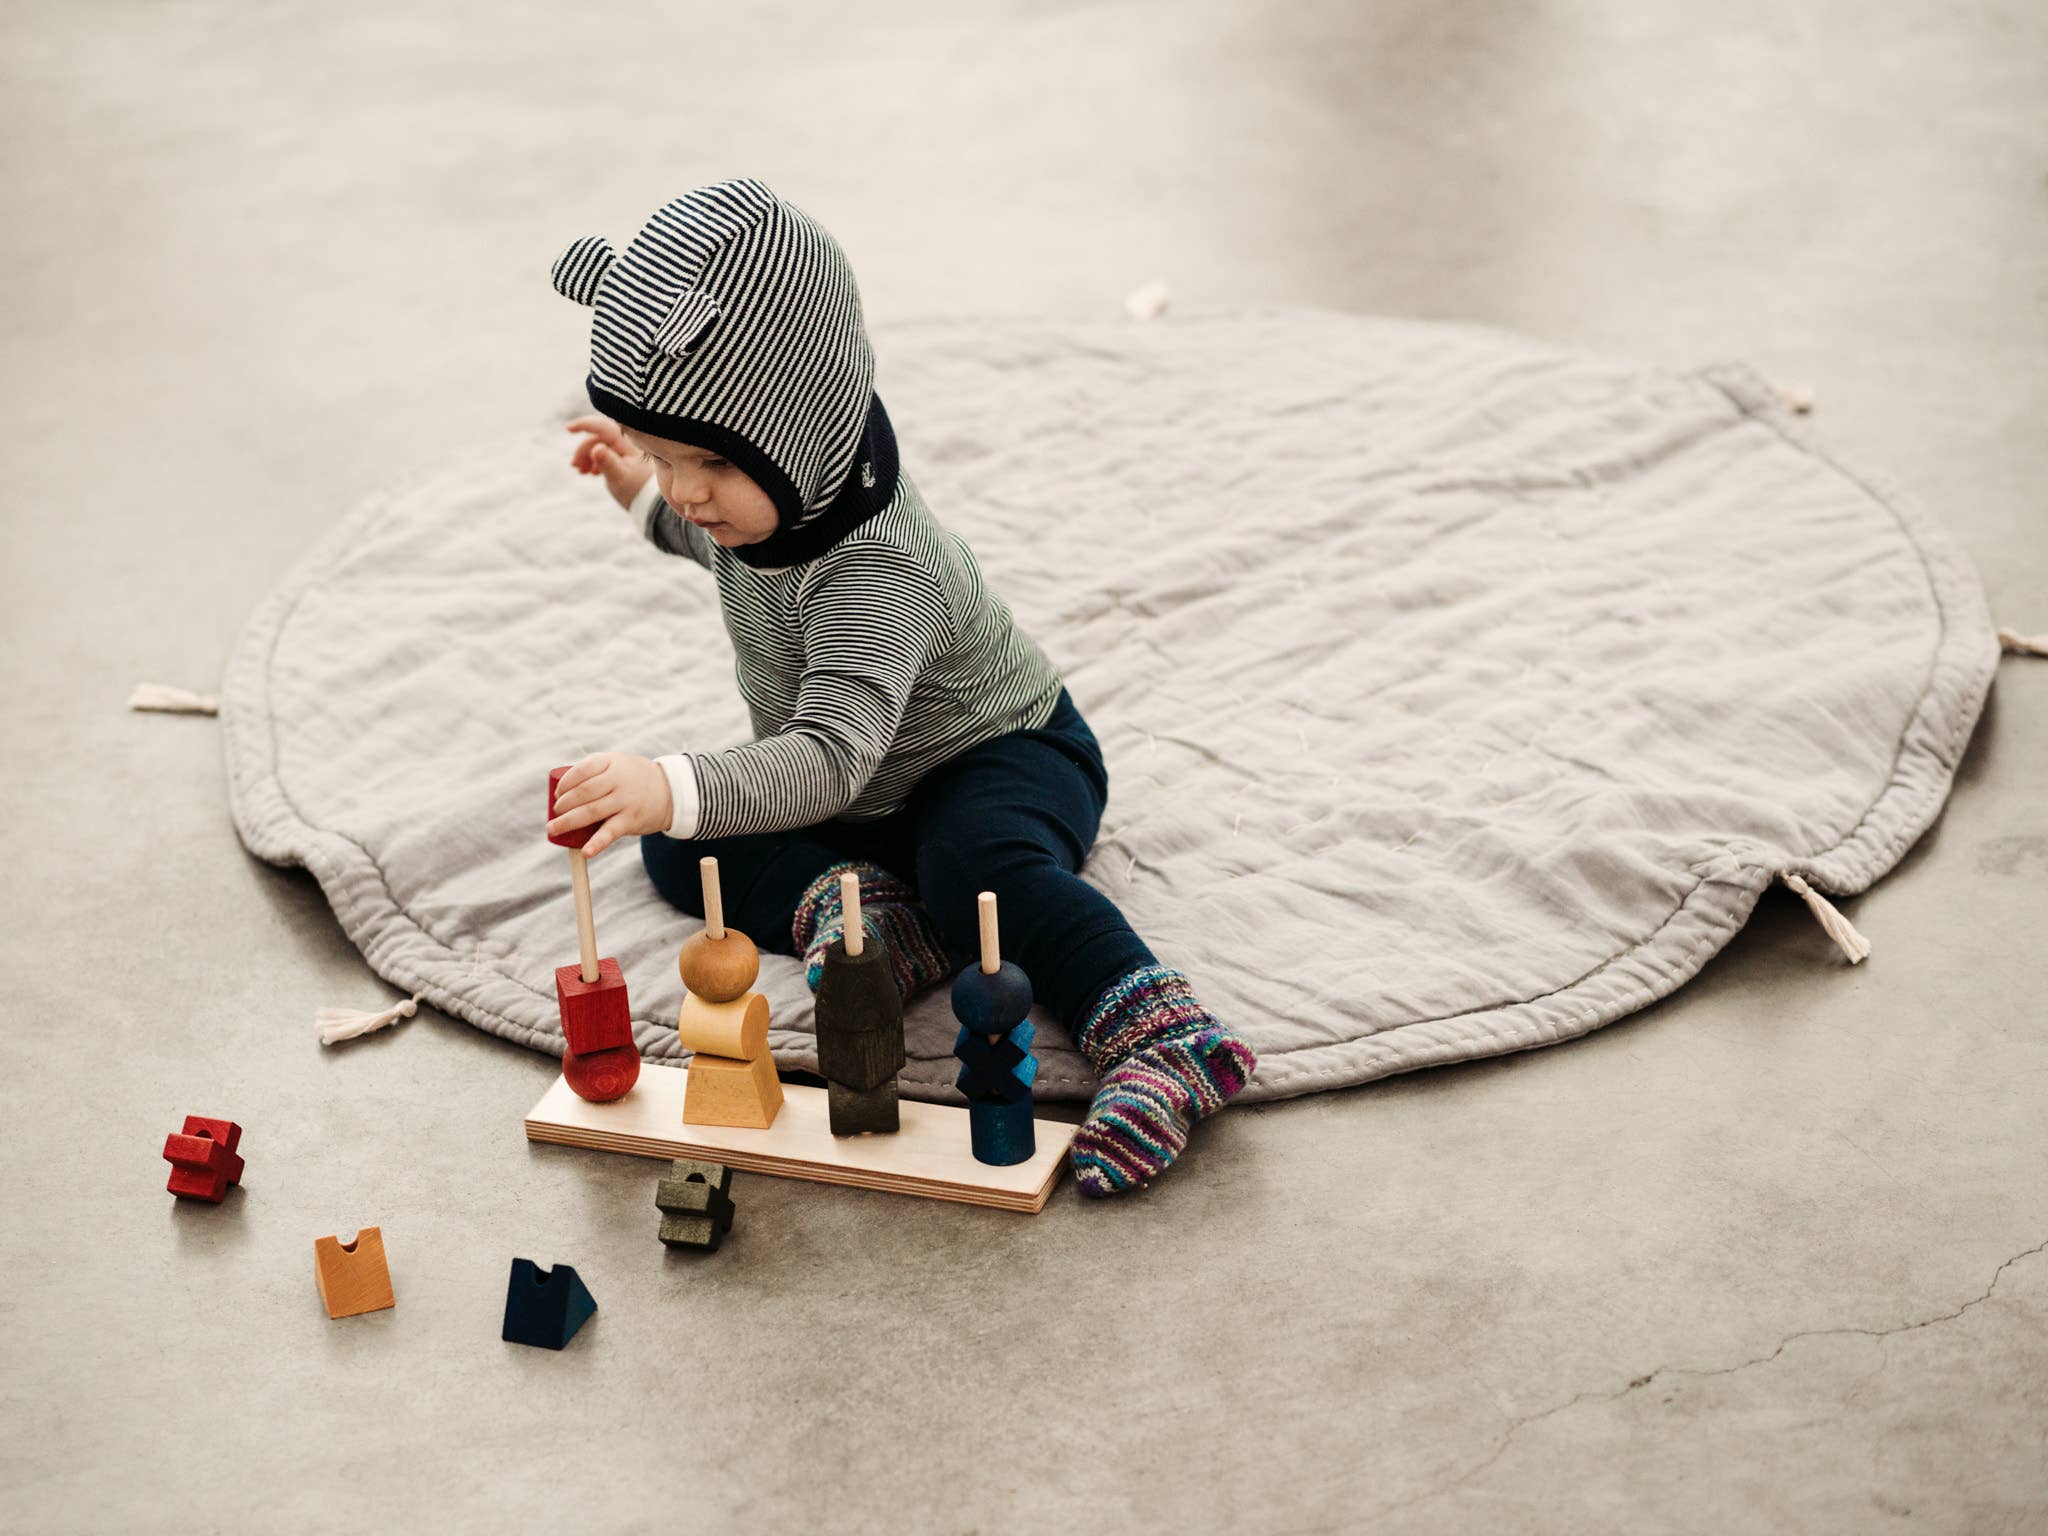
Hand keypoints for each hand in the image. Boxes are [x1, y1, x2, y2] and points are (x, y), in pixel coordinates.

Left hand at [547, 753, 673, 857]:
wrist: (670, 791)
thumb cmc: (633, 778)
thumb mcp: (616, 764)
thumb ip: (592, 771)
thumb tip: (559, 791)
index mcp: (611, 762)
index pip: (581, 771)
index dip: (564, 784)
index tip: (557, 794)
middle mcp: (618, 780)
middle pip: (583, 793)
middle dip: (563, 805)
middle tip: (555, 813)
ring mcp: (625, 801)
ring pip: (591, 812)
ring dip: (567, 822)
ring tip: (553, 829)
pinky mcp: (631, 820)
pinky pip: (610, 833)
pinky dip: (596, 844)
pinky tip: (585, 852)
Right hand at [567, 415, 652, 510]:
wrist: (650, 502)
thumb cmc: (636, 490)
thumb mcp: (619, 478)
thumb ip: (608, 463)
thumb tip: (596, 448)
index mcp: (628, 443)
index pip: (604, 426)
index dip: (584, 424)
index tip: (568, 428)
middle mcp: (627, 441)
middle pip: (598, 437)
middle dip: (583, 449)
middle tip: (575, 466)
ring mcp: (625, 448)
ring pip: (599, 444)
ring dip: (586, 456)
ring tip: (581, 472)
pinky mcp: (623, 456)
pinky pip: (604, 451)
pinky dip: (594, 460)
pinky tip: (591, 472)